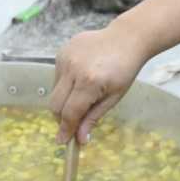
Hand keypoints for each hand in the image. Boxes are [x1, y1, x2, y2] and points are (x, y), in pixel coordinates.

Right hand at [50, 26, 148, 143]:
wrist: (126, 39)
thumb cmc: (124, 69)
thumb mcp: (113, 97)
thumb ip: (93, 118)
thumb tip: (80, 139)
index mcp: (90, 82)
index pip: (70, 113)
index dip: (66, 129)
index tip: (63, 141)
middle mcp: (73, 69)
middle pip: (56, 104)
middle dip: (61, 117)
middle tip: (72, 123)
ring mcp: (65, 58)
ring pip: (54, 91)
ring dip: (64, 100)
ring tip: (83, 93)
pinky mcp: (61, 52)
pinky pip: (56, 77)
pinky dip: (65, 84)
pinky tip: (81, 78)